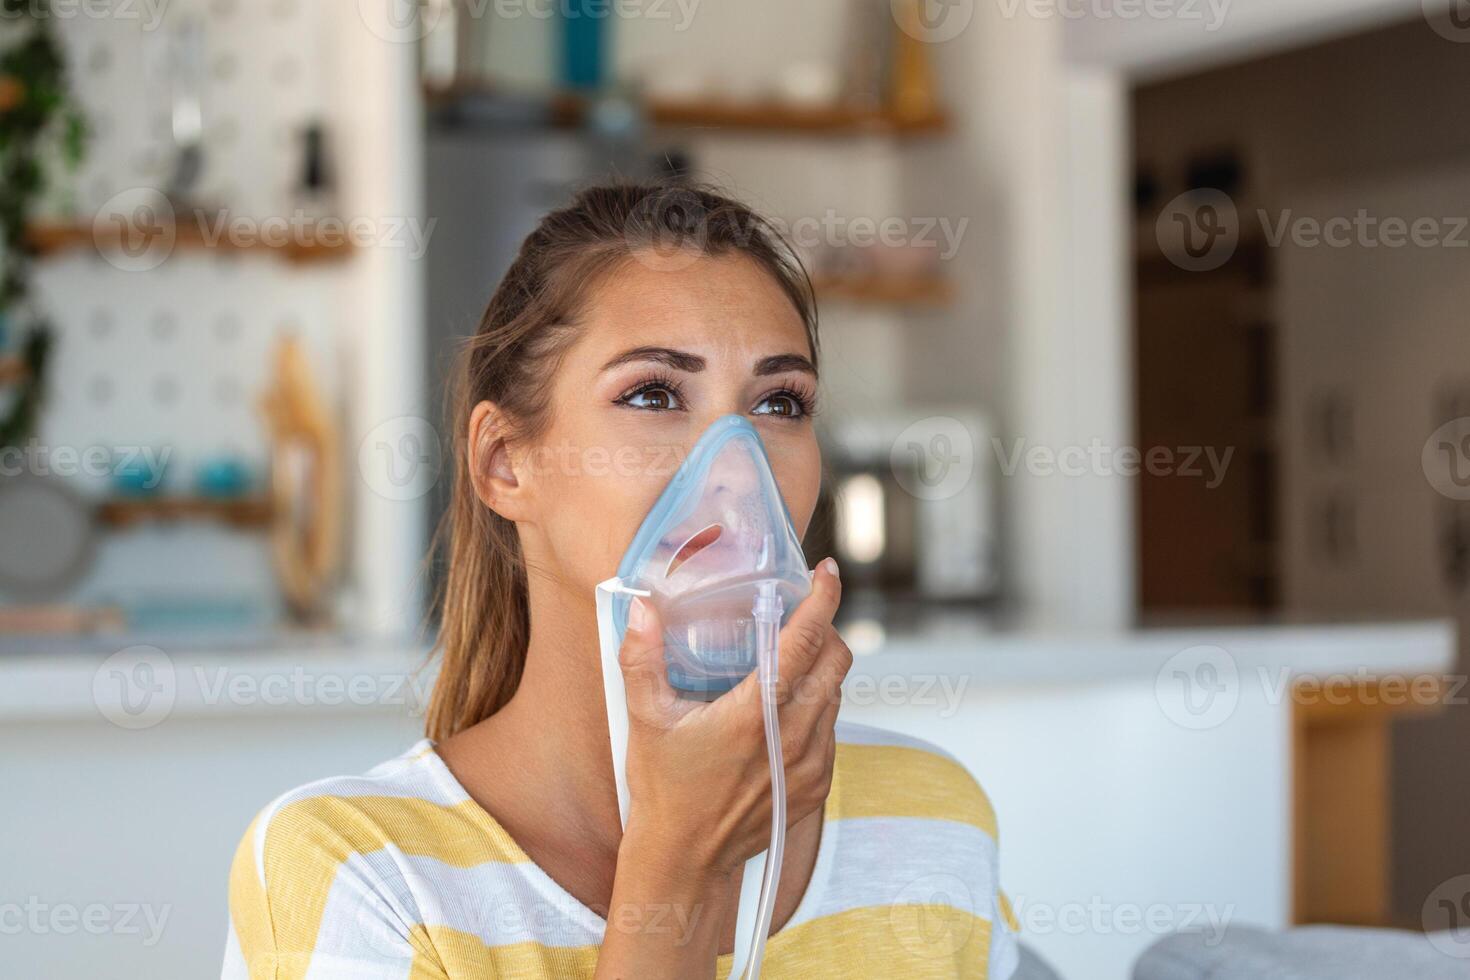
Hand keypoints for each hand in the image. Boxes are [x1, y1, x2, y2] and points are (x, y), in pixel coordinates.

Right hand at [615, 558, 850, 877]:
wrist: (684, 860)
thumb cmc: (663, 789)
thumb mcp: (645, 719)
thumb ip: (641, 658)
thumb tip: (642, 609)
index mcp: (755, 715)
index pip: (804, 642)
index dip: (822, 601)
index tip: (826, 573)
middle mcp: (792, 738)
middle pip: (835, 662)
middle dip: (826, 629)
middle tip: (802, 613)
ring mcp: (810, 764)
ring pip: (836, 694)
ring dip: (821, 669)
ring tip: (791, 657)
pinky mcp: (816, 786)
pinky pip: (831, 730)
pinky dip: (818, 707)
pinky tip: (788, 706)